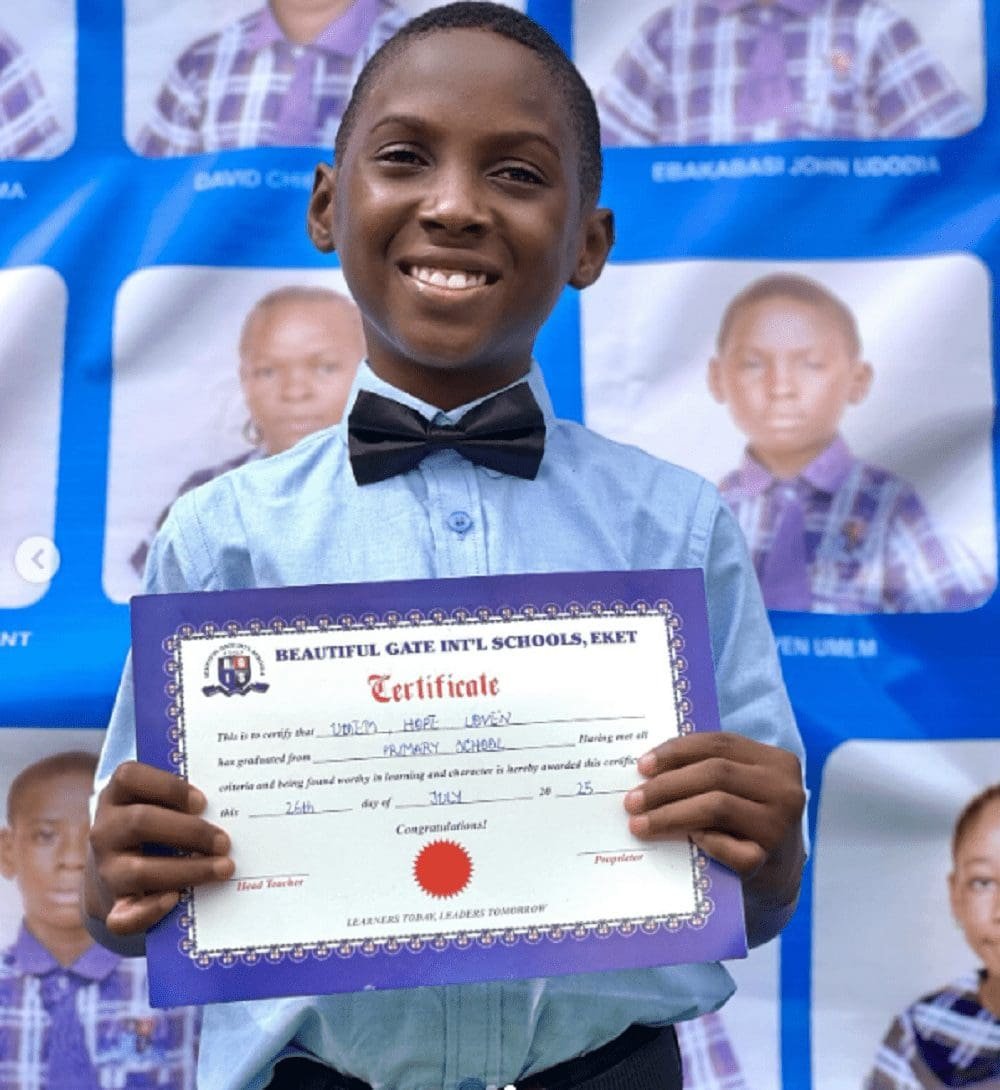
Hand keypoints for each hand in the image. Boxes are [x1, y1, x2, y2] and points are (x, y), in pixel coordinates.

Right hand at [86, 761, 233, 935]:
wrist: (118, 870)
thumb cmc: (154, 823)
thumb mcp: (157, 802)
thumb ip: (183, 798)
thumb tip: (233, 800)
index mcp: (117, 794)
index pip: (130, 777)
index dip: (168, 787)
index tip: (202, 802)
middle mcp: (106, 829)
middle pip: (141, 822)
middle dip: (190, 832)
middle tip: (225, 841)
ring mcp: (106, 868)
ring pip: (139, 871)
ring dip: (187, 870)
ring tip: (224, 868)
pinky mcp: (112, 904)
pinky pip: (124, 917)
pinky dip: (150, 910)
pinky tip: (177, 899)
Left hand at [623, 732, 805, 944]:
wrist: (778, 874)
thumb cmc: (746, 821)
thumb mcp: (739, 787)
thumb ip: (708, 771)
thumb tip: (648, 769)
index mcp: (777, 762)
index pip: (719, 744)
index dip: (677, 751)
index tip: (642, 766)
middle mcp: (785, 790)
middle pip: (715, 773)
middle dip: (666, 785)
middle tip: (632, 800)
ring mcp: (779, 827)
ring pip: (716, 806)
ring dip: (670, 814)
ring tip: (640, 824)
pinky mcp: (768, 861)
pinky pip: (723, 846)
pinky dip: (699, 841)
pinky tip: (682, 841)